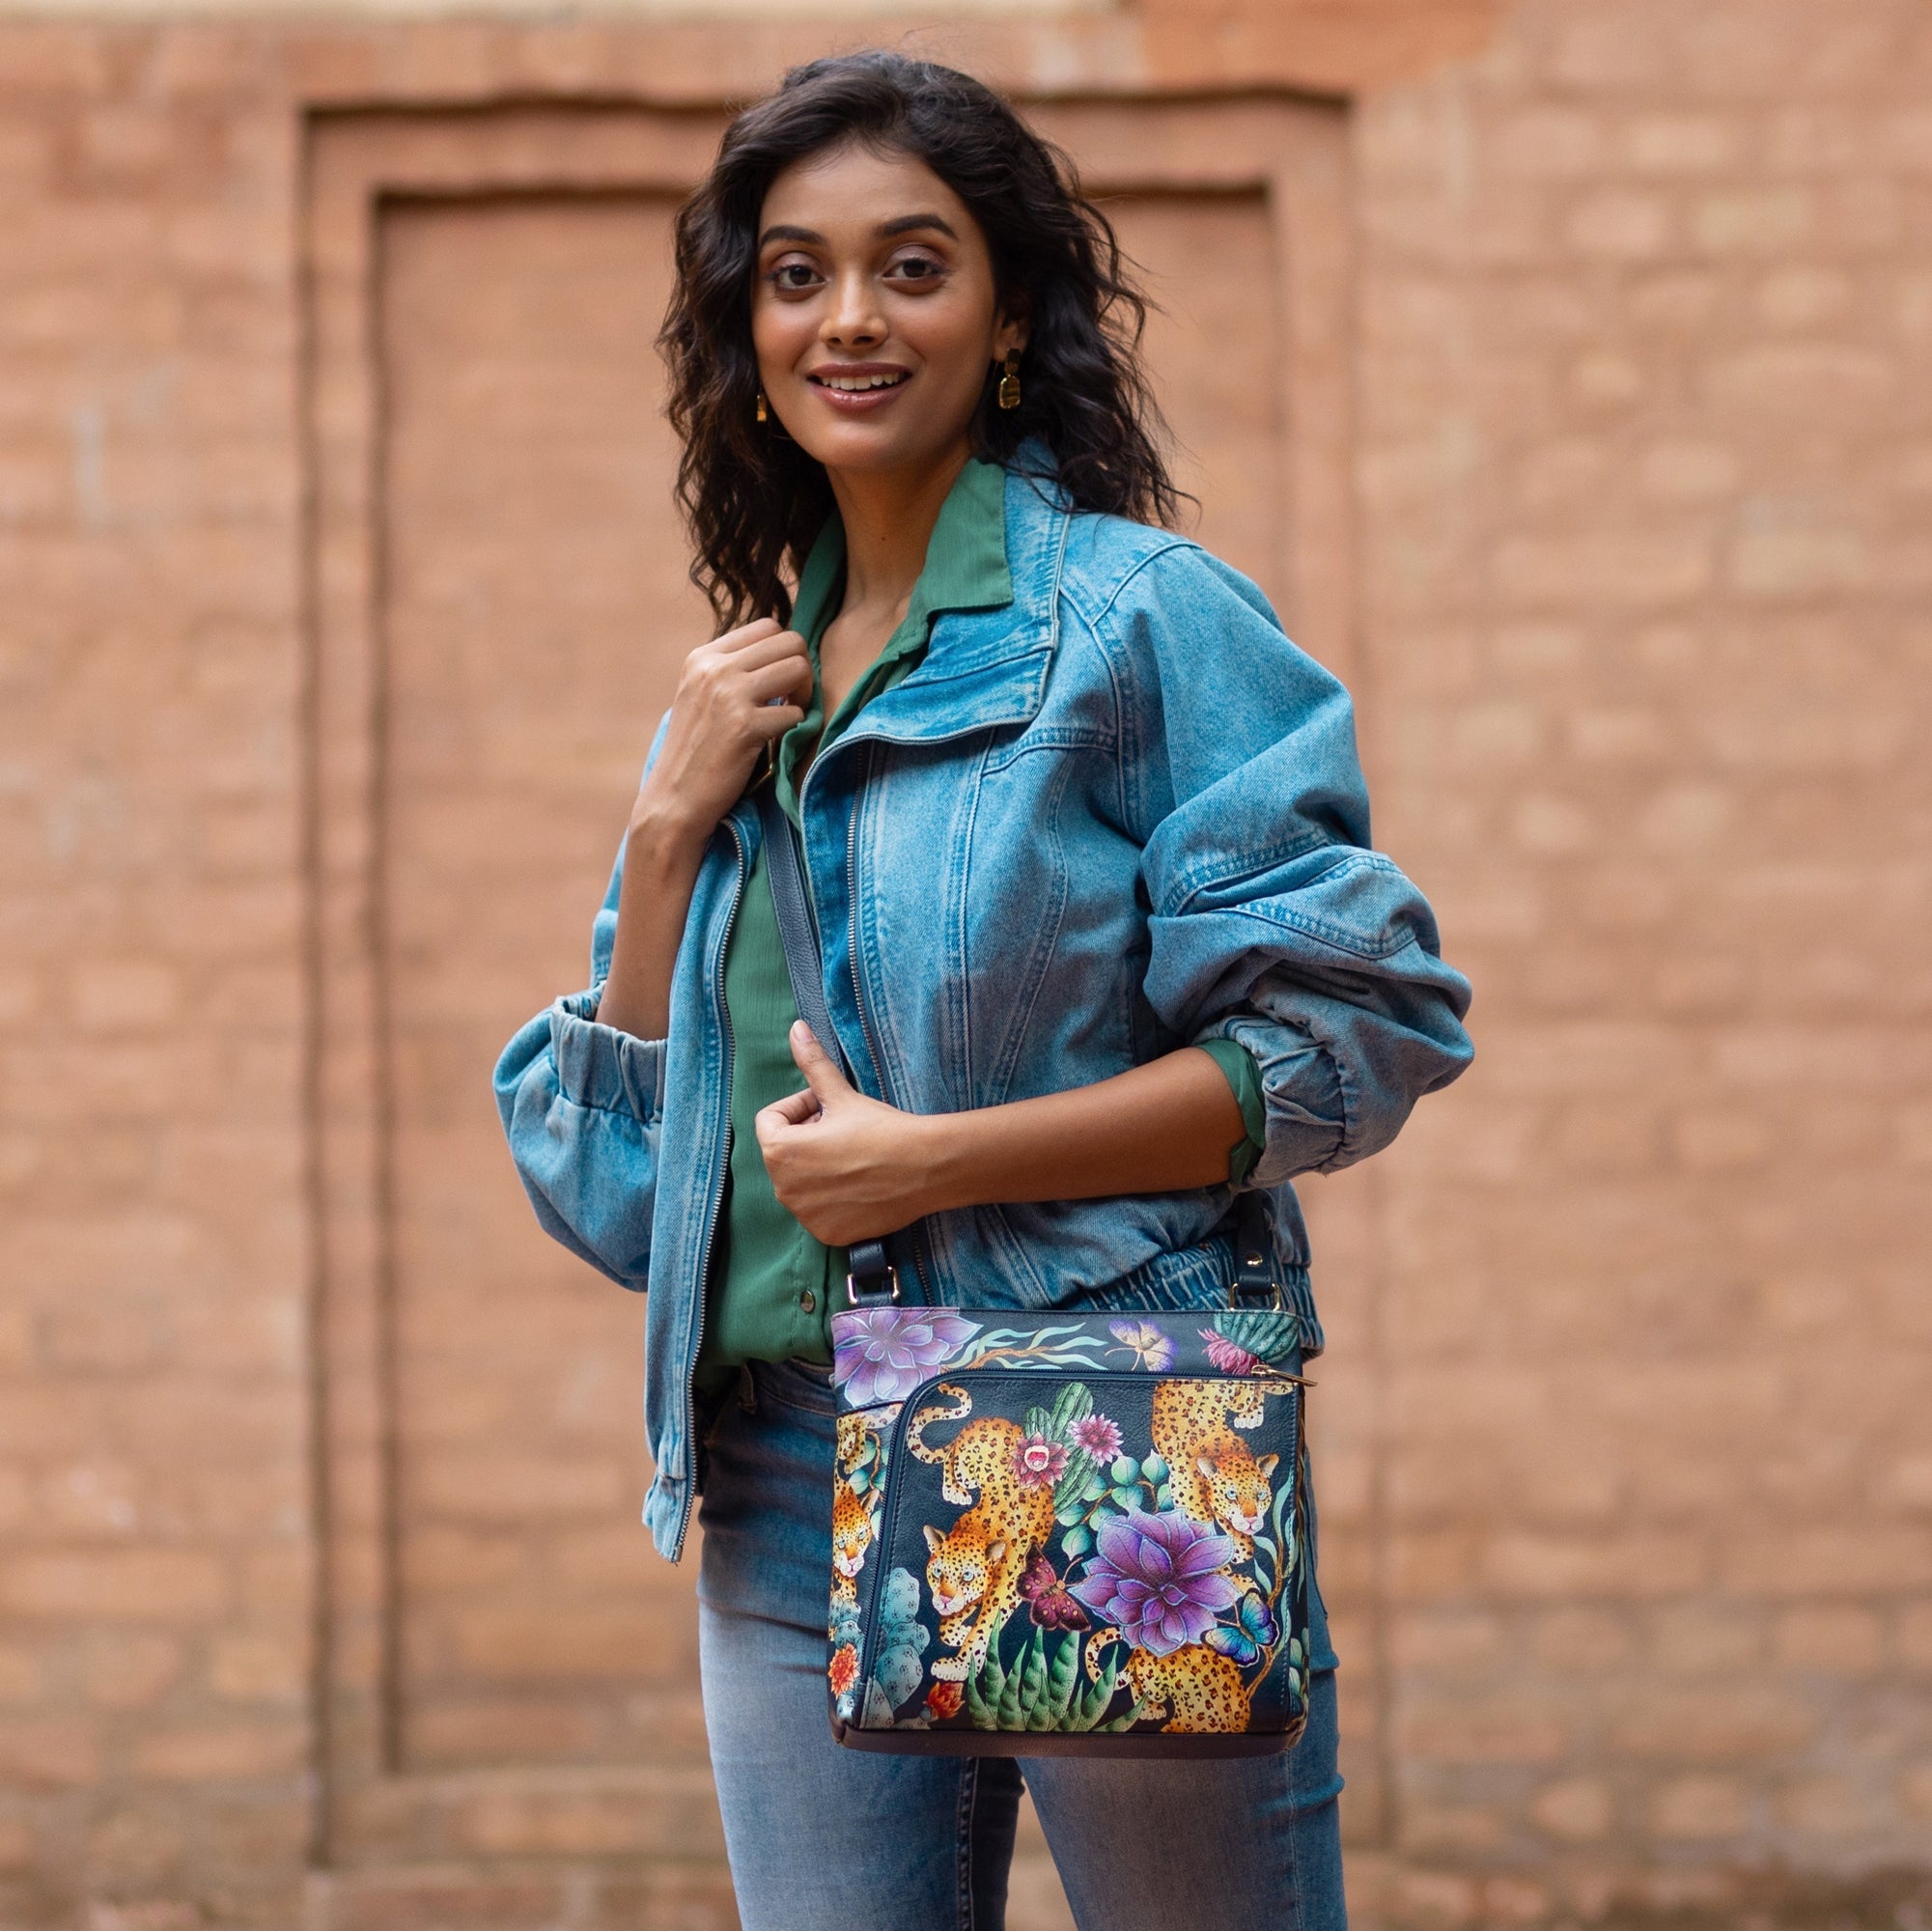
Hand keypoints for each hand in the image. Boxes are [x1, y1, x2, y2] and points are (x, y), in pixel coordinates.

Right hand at [629, 618, 812, 851]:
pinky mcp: (744, 726)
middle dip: (802, 669)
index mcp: (703, 657)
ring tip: (790, 717)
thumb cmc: (696, 753)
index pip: (767, 626)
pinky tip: (778, 742)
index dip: (784, 653)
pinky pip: (796, 712)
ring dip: (805, 694)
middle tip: (794, 699)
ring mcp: (729, 694)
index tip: (779, 682)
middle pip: (790, 640)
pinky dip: (796, 729)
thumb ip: (731, 672)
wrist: (674, 800)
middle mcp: (714, 668)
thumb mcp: (701, 698)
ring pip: (799, 666)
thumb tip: (782, 655)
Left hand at [755, 1022, 938, 1245]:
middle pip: (784, 1153)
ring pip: (801, 1183)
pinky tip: (860, 1185)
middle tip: (844, 1130)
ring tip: (853, 1157)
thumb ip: (812, 1064)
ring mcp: (805, 1216)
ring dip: (817, 1168)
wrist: (925, 1168)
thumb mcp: (842, 1095)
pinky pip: (819, 1211)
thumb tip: (795, 1028)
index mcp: (779, 1151)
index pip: (770, 1121)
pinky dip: (832, 1199)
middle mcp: (784, 1189)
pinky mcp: (827, 1234)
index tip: (828, 1108)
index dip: (799, 1108)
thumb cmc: (881, 1128)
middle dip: (806, 1138)